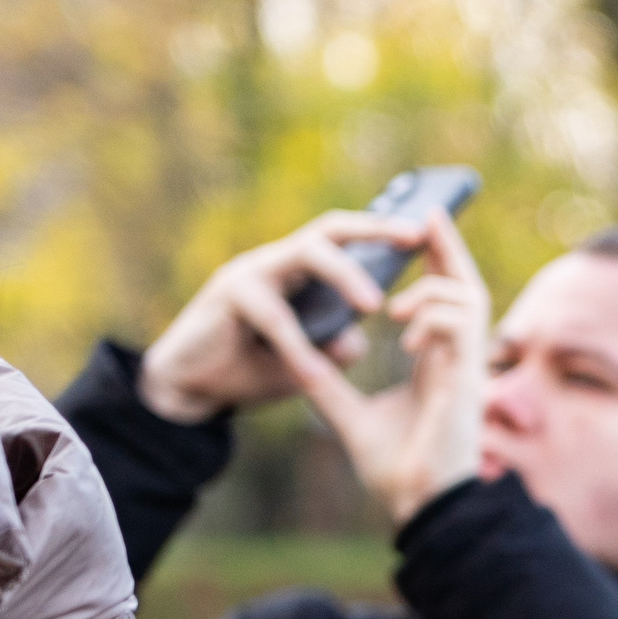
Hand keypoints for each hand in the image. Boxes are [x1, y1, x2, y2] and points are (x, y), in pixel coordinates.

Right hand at [136, 210, 426, 421]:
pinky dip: (297, 347)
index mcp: (298, 275)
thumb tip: (356, 336)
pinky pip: (272, 315)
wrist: (191, 389)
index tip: (426, 235)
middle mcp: (275, 263)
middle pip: (329, 229)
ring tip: (374, 304)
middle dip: (373, 229)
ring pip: (306, 254)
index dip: (383, 235)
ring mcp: (249, 273)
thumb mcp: (308, 363)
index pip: (345, 241)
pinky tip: (313, 375)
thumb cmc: (252, 369)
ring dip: (344, 276)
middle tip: (413, 239)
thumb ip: (336, 348)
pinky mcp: (227, 296)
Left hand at [269, 209, 490, 523]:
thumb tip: (293, 358)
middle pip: (466, 286)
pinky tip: (405, 335)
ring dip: (430, 289)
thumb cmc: (394, 469)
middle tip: (427, 212)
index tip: (417, 230)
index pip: (445, 298)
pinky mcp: (468, 381)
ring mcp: (468, 369)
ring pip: (468, 298)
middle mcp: (458, 360)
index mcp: (437, 364)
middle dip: (448, 247)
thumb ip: (326, 384)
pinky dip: (431, 317)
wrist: (416, 504)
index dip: (435, 261)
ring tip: (393, 309)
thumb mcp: (347, 414)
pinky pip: (459, 324)